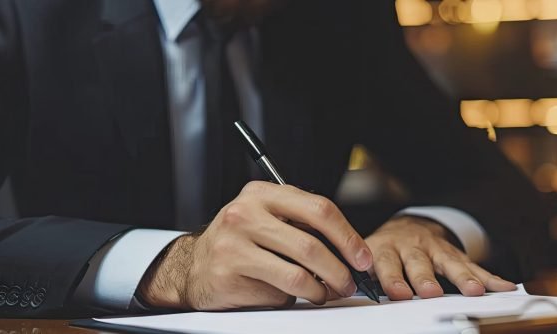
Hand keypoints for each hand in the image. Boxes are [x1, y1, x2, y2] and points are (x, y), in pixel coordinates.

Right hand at [138, 181, 372, 309]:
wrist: (194, 266)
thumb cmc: (240, 242)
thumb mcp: (267, 218)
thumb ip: (303, 225)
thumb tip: (353, 251)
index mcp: (263, 194)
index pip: (319, 209)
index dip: (348, 236)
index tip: (362, 257)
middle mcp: (246, 213)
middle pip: (311, 246)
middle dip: (340, 271)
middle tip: (349, 283)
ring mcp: (234, 244)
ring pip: (297, 275)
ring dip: (321, 291)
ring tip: (324, 294)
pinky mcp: (229, 274)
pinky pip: (277, 293)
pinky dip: (292, 299)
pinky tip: (290, 295)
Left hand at [365, 216, 515, 299]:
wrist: (407, 228)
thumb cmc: (383, 251)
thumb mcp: (364, 257)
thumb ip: (355, 275)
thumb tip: (334, 292)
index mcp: (384, 249)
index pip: (386, 263)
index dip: (392, 278)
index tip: (398, 293)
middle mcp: (411, 248)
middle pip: (419, 263)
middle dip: (426, 278)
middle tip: (431, 292)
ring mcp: (436, 250)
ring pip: (450, 263)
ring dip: (463, 277)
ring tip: (474, 291)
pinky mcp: (456, 255)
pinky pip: (475, 266)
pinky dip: (490, 278)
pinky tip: (504, 287)